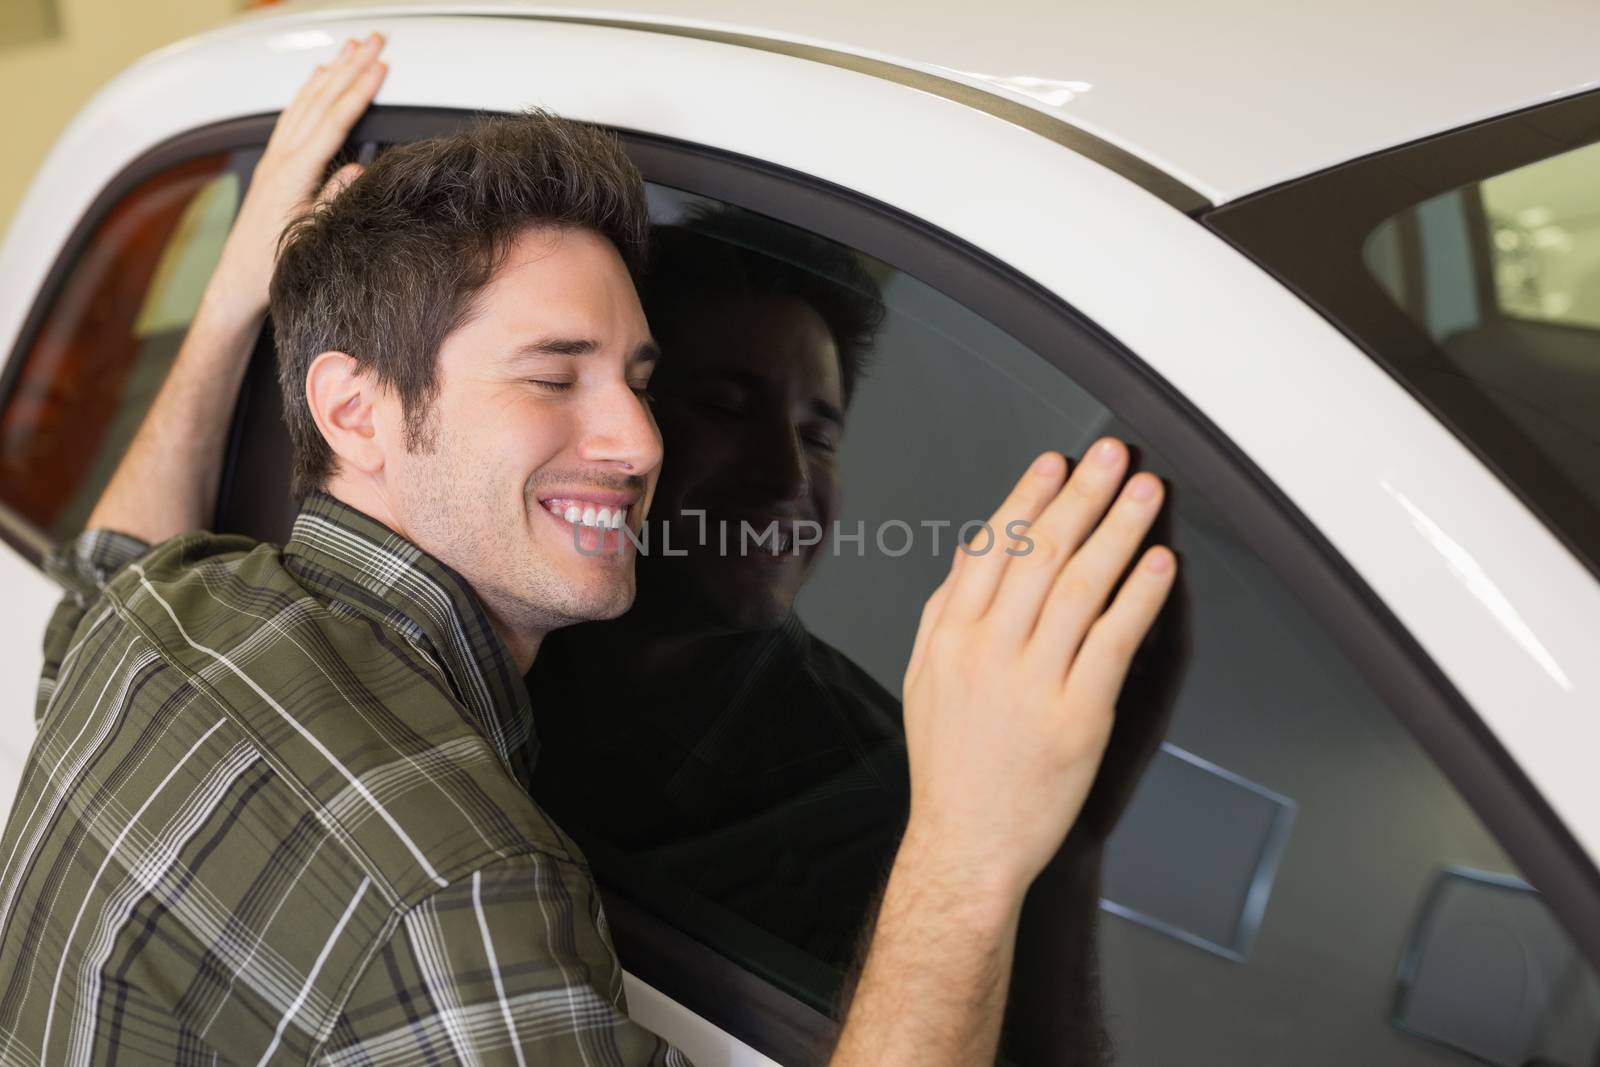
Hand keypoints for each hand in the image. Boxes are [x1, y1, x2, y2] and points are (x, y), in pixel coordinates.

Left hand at [206, 33, 387, 319]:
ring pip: (304, 103)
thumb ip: (332, 201)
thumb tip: (356, 172)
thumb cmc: (271, 269)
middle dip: (349, 67)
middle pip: (319, 101)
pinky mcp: (272, 166)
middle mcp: (279, 160)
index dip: (358, 92)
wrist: (237, 284)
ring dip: (330, 73)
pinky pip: (293, 116)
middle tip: (372, 42)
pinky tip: (318, 81)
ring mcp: (273, 160)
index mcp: (292, 175)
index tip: (379, 69)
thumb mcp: (310, 240)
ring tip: (351, 49)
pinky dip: (309, 93)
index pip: (332, 121)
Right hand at [899, 438, 1176, 896]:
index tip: (1056, 462)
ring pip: (1080, 586)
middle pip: (1042, 554)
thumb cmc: (951, 766)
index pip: (995, 547)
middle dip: (1081, 495)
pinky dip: (1138, 596)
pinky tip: (1158, 564)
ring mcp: (1033, 683)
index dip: (1029, 497)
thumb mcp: (926, 678)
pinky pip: (1113, 641)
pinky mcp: (1078, 716)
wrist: (968, 844)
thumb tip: (971, 551)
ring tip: (1144, 492)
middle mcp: (989, 651)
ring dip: (1118, 531)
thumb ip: (946, 610)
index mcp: (952, 636)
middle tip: (1112, 455)